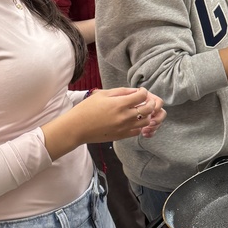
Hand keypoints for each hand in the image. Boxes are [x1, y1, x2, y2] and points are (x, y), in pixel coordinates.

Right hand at [42, 88, 165, 159]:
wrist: (77, 128)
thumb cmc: (86, 109)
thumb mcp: (102, 94)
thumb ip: (121, 91)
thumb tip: (135, 90)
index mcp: (119, 104)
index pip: (142, 96)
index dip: (144, 91)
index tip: (141, 91)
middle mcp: (125, 116)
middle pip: (148, 108)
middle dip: (150, 102)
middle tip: (146, 100)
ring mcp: (124, 128)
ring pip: (146, 121)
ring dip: (146, 114)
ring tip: (141, 110)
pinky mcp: (121, 136)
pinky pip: (138, 131)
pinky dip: (139, 125)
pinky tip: (134, 120)